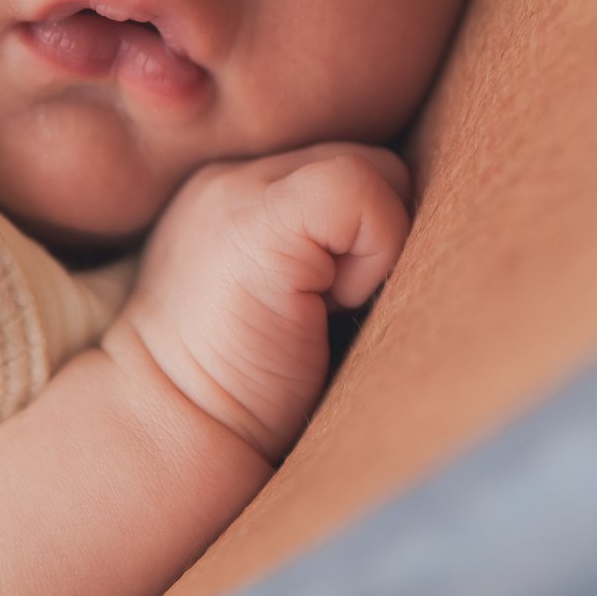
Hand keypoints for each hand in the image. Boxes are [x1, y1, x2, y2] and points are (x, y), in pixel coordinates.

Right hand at [112, 143, 410, 461]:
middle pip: (376, 161)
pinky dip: (375, 252)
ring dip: (378, 248)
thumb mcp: (295, 298)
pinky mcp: (257, 219)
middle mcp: (238, 176)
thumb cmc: (247, 390)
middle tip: (331, 309)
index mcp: (245, 191)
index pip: (354, 166)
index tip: (333, 305)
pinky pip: (361, 188)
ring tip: (321, 310)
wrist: (171, 434)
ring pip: (377, 168)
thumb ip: (335, 247)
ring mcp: (241, 189)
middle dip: (383, 237)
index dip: (376, 234)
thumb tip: (425, 230)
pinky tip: (324, 307)